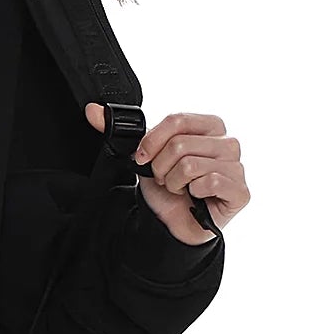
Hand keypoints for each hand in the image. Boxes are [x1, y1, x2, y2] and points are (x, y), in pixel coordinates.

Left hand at [88, 104, 246, 245]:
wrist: (172, 224)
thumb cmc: (166, 187)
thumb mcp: (142, 156)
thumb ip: (118, 130)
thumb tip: (92, 110)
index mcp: (211, 126)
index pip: (177, 120)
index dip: (152, 142)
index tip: (143, 159)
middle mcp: (228, 142)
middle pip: (180, 144)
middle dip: (162, 168)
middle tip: (166, 180)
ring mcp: (237, 166)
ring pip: (190, 165)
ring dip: (175, 183)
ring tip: (181, 189)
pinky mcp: (241, 191)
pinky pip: (208, 182)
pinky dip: (194, 194)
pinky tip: (196, 199)